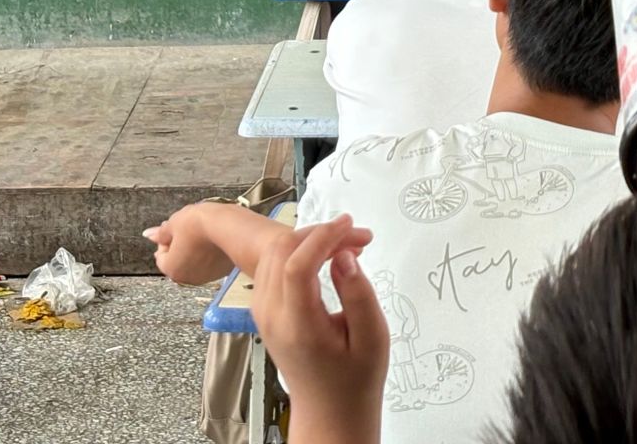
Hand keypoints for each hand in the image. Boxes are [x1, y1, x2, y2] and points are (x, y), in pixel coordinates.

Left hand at [145, 203, 239, 286]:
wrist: (232, 227)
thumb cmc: (202, 225)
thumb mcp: (175, 223)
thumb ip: (161, 232)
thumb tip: (149, 234)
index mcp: (172, 269)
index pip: (161, 255)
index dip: (166, 239)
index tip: (174, 228)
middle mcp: (188, 278)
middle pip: (178, 261)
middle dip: (181, 246)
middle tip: (188, 229)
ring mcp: (207, 276)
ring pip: (195, 262)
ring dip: (195, 250)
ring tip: (204, 231)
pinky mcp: (223, 271)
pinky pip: (210, 263)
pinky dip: (210, 253)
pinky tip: (214, 238)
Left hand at [253, 215, 389, 443]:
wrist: (329, 412)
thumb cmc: (354, 381)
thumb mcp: (372, 338)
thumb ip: (358, 293)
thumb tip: (344, 255)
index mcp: (298, 327)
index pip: (297, 265)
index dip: (323, 237)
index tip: (350, 224)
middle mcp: (273, 318)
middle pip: (282, 252)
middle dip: (320, 233)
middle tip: (356, 237)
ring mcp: (264, 315)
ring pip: (274, 255)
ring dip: (309, 240)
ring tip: (346, 246)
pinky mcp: (265, 312)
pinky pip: (273, 267)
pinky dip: (299, 252)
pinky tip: (327, 258)